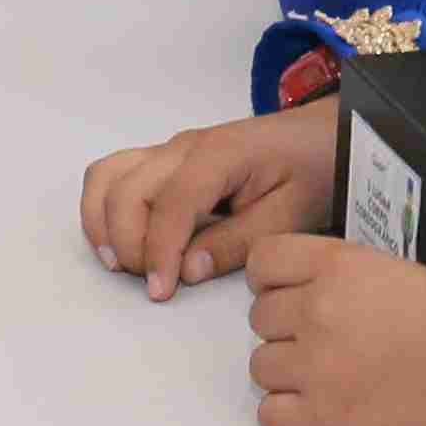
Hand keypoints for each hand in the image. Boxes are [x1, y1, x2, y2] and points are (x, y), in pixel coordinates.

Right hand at [80, 104, 335, 298]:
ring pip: (107, 176)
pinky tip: (118, 243)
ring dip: (102, 223)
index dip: (158, 251)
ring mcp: (169, 151)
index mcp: (219, 155)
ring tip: (121, 264)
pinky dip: (103, 209)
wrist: (323, 134)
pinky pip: (114, 176)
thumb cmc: (312, 169)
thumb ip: (238, 243)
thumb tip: (188, 270)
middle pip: (126, 189)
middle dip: (127, 242)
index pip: (170, 203)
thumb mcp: (290, 214)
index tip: (160, 290)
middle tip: (154, 283)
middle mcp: (182, 147)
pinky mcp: (164, 161)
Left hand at [243, 237, 425, 425]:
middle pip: (260, 317)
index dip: (271, 280)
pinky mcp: (323, 418)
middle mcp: (319, 310)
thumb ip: (339, 272)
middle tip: (327, 342)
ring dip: (288, 373)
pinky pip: (269, 416)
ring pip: (260, 367)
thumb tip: (299, 287)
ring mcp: (316, 367)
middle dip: (287, 329)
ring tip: (330, 376)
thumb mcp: (395, 270)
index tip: (286, 293)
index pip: (262, 261)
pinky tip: (321, 407)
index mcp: (338, 265)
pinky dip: (289, 415)